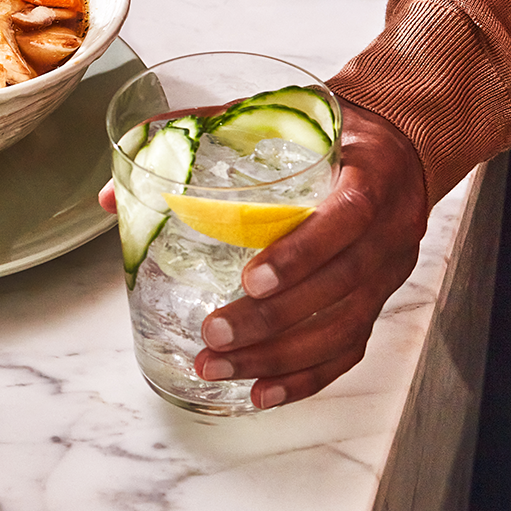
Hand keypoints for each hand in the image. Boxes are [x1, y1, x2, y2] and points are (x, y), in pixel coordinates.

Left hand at [101, 101, 429, 407]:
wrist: (399, 150)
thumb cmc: (326, 135)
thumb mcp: (274, 118)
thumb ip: (196, 140)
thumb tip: (111, 197)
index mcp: (368, 177)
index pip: (345, 219)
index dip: (302, 253)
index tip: (252, 279)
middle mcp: (387, 231)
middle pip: (340, 286)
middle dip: (274, 319)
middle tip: (214, 335)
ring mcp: (387, 273)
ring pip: (342, 328)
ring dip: (280, 358)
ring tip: (219, 368)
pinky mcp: (378, 302)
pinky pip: (348, 349)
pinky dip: (306, 377)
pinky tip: (263, 393)